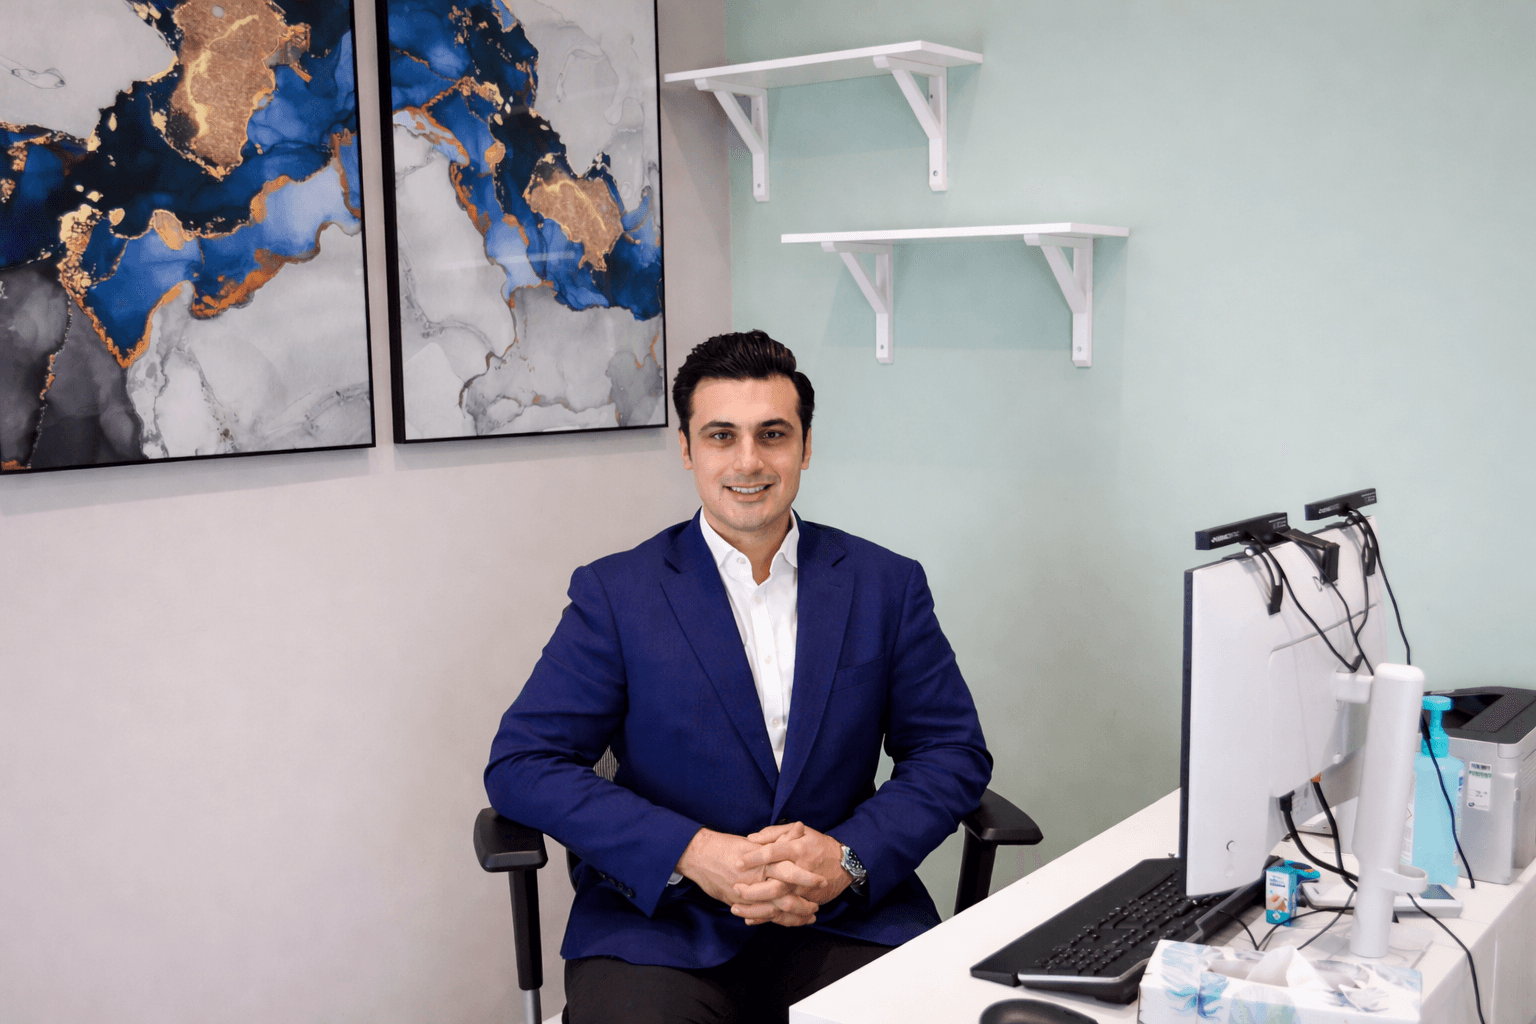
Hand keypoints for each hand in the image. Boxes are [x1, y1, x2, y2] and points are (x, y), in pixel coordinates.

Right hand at [675, 828, 824, 926]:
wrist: (699, 856)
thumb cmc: (727, 846)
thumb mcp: (755, 841)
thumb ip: (779, 838)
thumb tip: (800, 828)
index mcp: (761, 861)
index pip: (789, 871)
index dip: (806, 878)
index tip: (821, 881)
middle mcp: (755, 879)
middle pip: (784, 896)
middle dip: (803, 904)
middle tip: (816, 906)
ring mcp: (747, 894)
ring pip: (774, 910)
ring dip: (793, 915)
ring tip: (807, 916)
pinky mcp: (739, 903)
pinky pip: (760, 915)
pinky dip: (774, 920)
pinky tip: (785, 921)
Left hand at [736, 821, 852, 911]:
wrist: (844, 864)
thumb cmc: (818, 844)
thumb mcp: (801, 832)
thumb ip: (775, 833)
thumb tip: (752, 838)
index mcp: (797, 850)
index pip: (773, 853)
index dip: (755, 858)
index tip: (738, 863)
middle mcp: (800, 872)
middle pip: (775, 885)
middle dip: (753, 891)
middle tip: (735, 889)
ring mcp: (803, 891)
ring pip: (779, 904)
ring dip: (757, 909)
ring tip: (735, 908)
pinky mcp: (806, 902)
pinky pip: (786, 914)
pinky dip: (768, 919)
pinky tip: (750, 919)